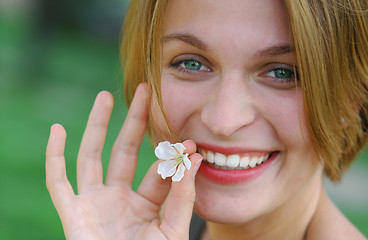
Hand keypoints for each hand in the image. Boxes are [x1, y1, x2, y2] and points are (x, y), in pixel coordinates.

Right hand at [46, 83, 202, 239]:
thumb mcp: (171, 231)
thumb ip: (182, 197)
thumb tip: (194, 158)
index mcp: (146, 204)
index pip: (159, 171)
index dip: (171, 154)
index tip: (186, 137)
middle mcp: (119, 198)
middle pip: (126, 151)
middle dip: (135, 122)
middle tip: (145, 92)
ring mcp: (93, 203)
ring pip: (92, 156)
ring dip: (97, 127)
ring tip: (105, 97)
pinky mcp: (71, 213)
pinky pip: (58, 181)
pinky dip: (54, 156)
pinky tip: (57, 130)